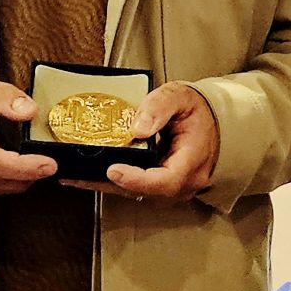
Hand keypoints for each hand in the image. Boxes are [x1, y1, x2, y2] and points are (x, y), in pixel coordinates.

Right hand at [0, 75, 56, 198]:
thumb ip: (3, 97)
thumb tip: (28, 110)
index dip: (24, 166)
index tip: (48, 164)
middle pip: (2, 179)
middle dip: (31, 171)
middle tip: (49, 159)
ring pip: (3, 188)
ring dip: (22, 177)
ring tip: (31, 159)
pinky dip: (9, 180)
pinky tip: (13, 165)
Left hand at [61, 82, 219, 201]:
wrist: (215, 122)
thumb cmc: (199, 110)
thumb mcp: (181, 97)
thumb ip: (159, 107)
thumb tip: (137, 128)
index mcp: (192, 161)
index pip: (164, 181)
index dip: (136, 179)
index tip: (113, 169)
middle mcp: (184, 182)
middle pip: (143, 192)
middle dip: (108, 184)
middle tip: (76, 174)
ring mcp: (174, 188)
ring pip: (137, 193)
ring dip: (106, 185)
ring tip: (75, 175)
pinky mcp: (162, 187)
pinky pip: (138, 189)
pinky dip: (114, 182)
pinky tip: (92, 174)